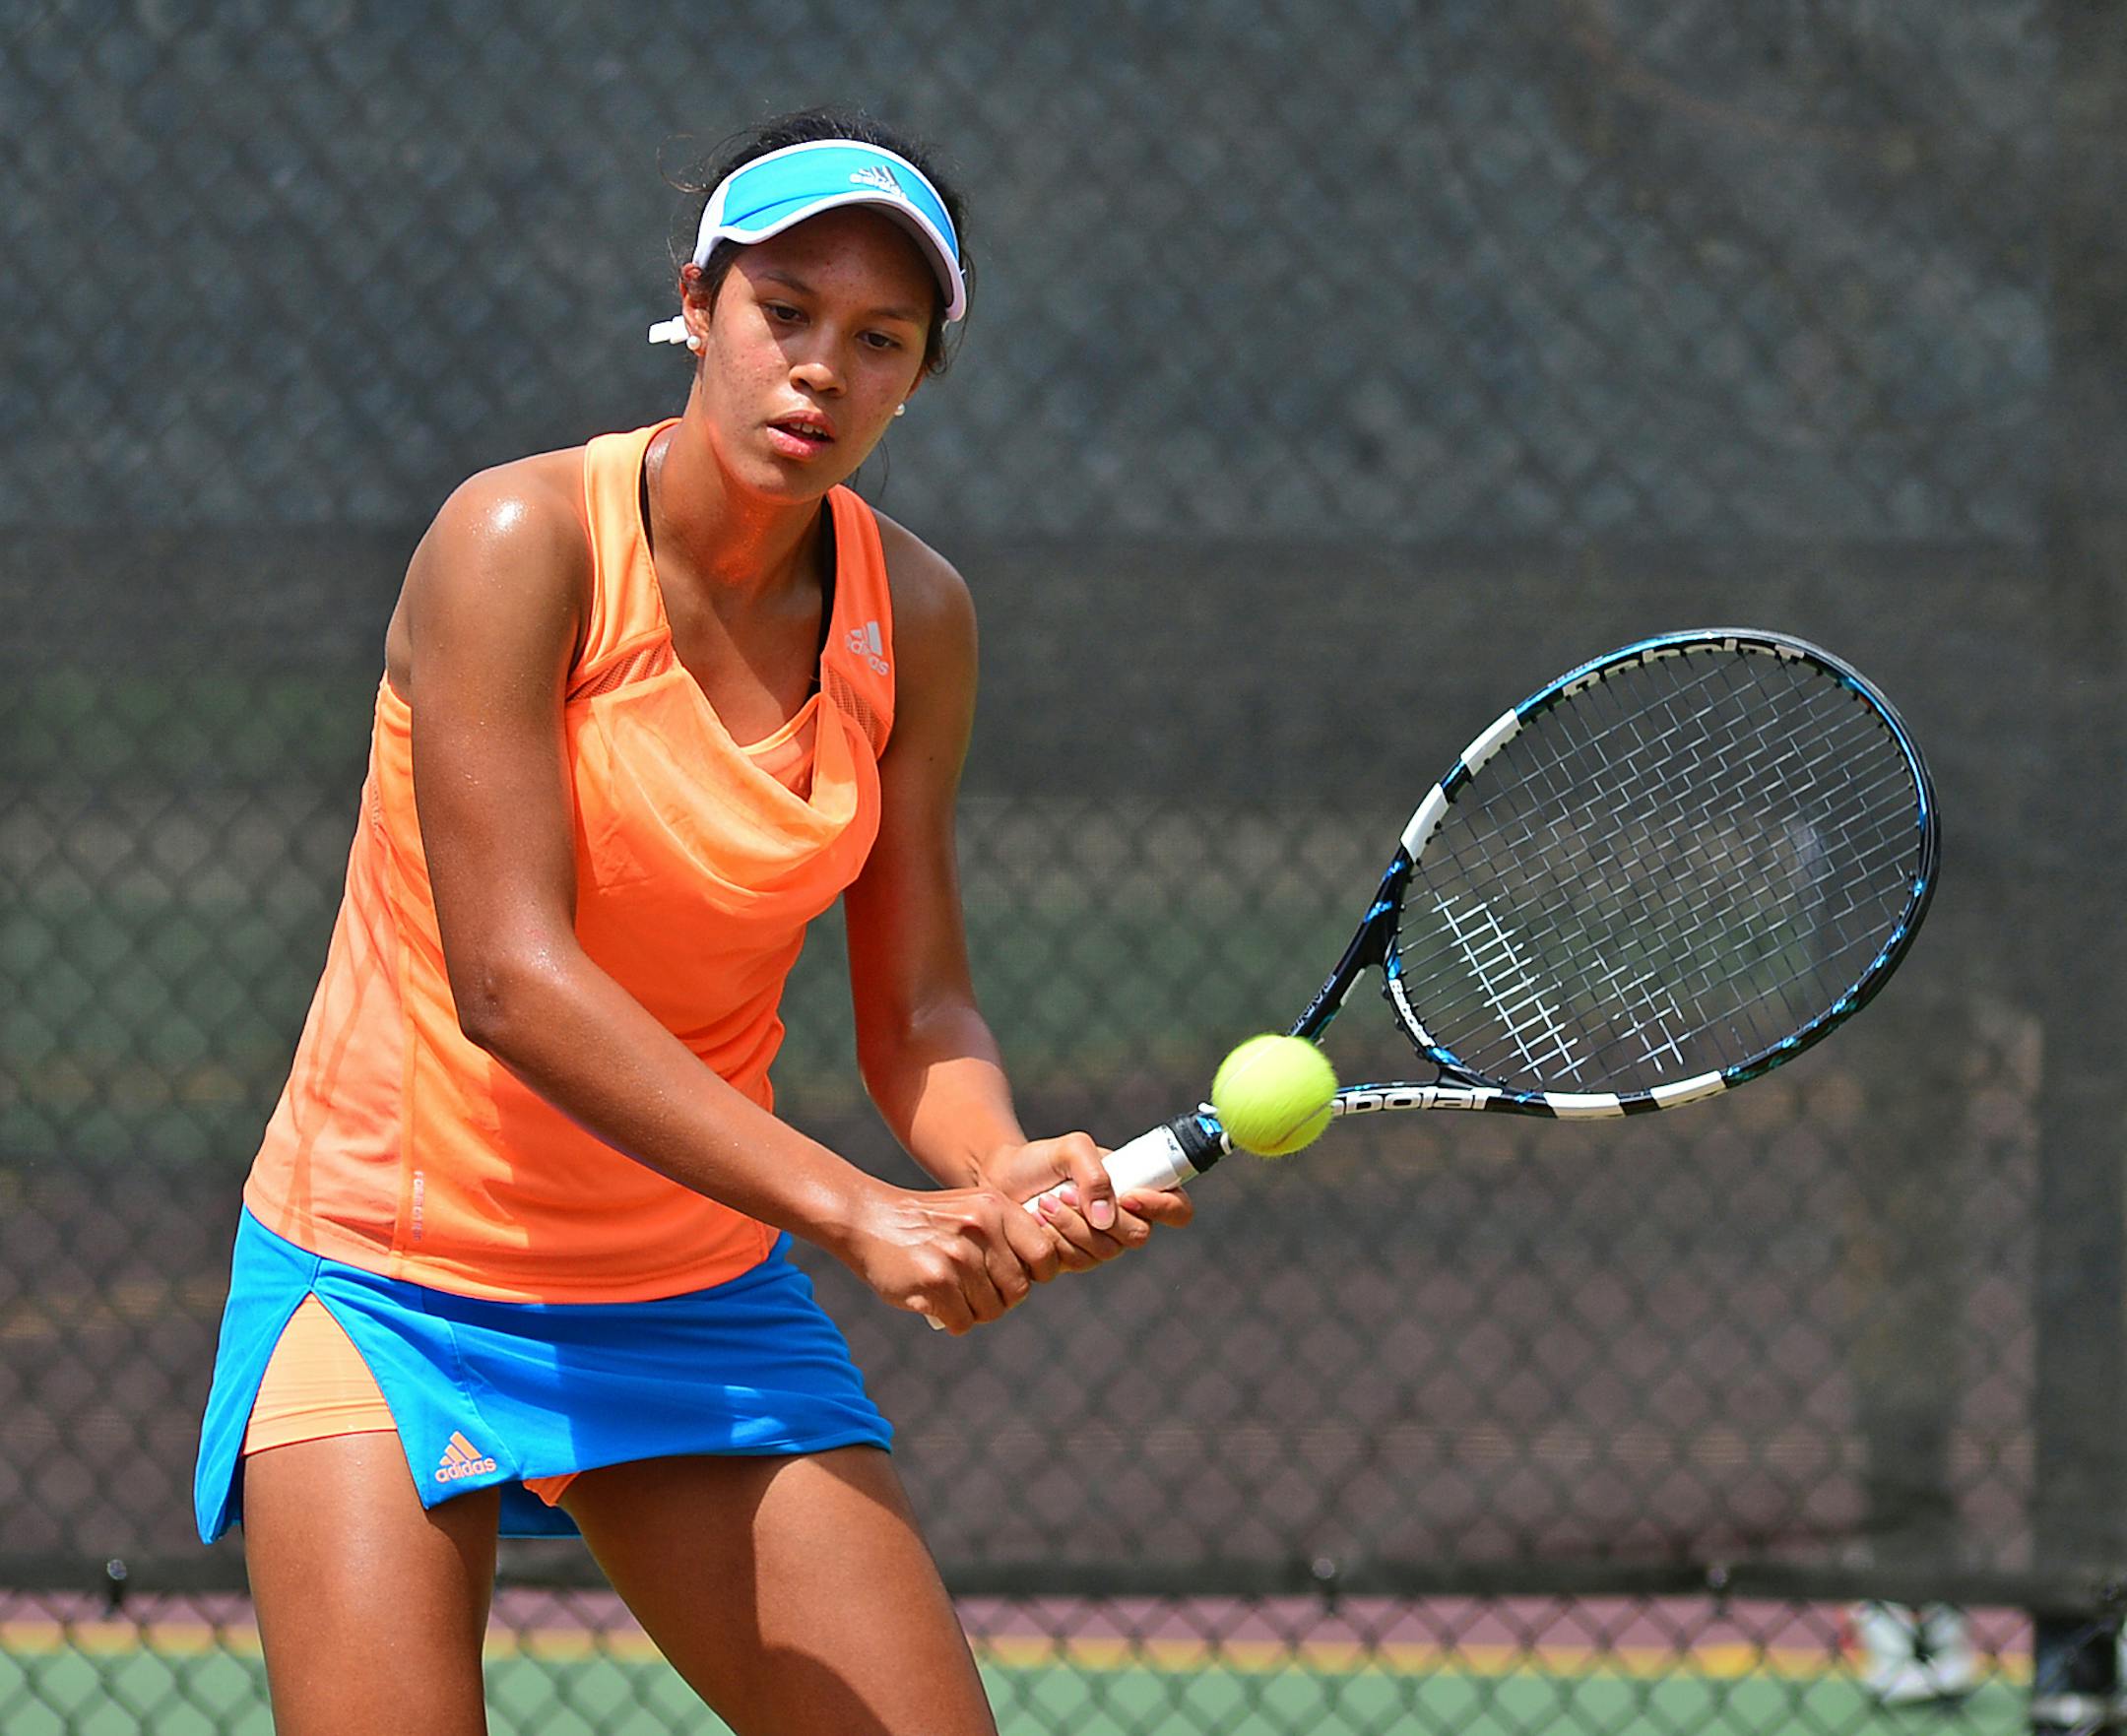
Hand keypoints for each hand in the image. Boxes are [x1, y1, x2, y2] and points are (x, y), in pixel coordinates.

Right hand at [838, 1182, 1061, 1334]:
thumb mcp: (973, 1209)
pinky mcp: (935, 1283)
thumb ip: (1007, 1234)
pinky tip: (937, 1302)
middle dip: (1000, 1299)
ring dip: (974, 1311)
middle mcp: (981, 1230)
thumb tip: (1043, 1272)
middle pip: (1018, 1290)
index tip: (1015, 1277)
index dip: (1035, 1275)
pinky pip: (963, 1322)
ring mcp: (958, 1258)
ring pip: (991, 1310)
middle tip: (977, 1292)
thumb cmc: (928, 1222)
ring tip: (954, 1294)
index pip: (1044, 1255)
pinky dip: (952, 1319)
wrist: (868, 1219)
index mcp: (996, 1209)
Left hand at [980, 1132, 1196, 1272]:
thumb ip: (1094, 1172)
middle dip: (1099, 1216)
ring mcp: (1100, 1245)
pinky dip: (1053, 1240)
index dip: (1164, 1208)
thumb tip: (1105, 1217)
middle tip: (1065, 1193)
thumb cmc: (1042, 1160)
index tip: (1128, 1195)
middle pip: (1137, 1236)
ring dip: (1071, 1226)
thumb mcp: (1071, 1148)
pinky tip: (1035, 1221)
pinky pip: (1075, 1262)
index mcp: (1137, 1190)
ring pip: (1104, 1251)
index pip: (1178, 1209)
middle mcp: (1124, 1221)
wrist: (1000, 1179)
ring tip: (1044, 1203)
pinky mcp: (1072, 1261)